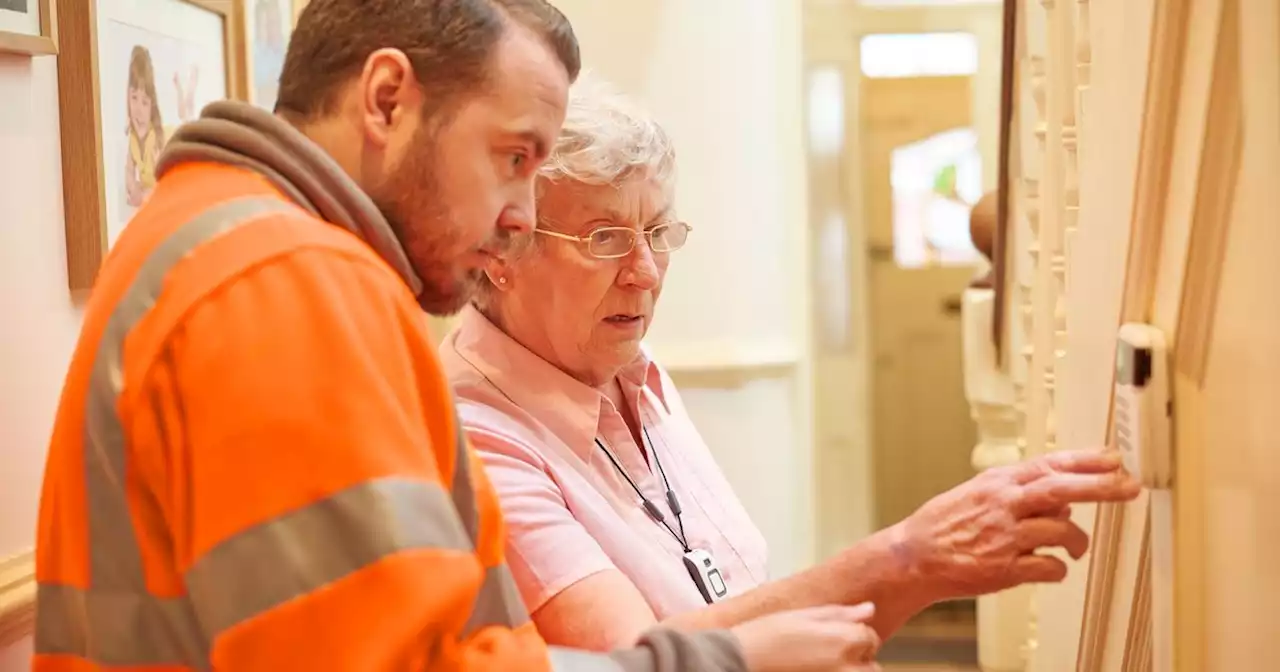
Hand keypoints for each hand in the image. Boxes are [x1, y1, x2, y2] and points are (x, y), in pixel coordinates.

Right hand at [731, 603, 880, 671]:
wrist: (740, 660)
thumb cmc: (767, 635)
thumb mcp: (803, 615)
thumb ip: (840, 614)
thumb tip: (868, 609)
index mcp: (844, 640)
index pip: (870, 638)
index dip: (856, 634)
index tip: (839, 635)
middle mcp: (846, 666)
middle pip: (872, 667)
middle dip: (859, 659)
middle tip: (833, 654)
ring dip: (851, 671)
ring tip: (825, 665)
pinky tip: (816, 670)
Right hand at [893, 449, 1141, 598]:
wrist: (914, 557)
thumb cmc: (946, 524)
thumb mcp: (979, 493)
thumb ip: (1020, 492)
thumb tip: (1065, 497)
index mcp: (998, 482)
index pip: (1049, 464)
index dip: (1085, 460)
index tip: (1116, 459)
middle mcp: (1003, 505)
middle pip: (1061, 489)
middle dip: (1101, 487)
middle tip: (1131, 487)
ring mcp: (1004, 537)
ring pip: (1061, 530)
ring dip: (1077, 541)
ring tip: (1075, 549)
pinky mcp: (1004, 568)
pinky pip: (1049, 567)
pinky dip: (1057, 568)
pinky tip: (1049, 567)